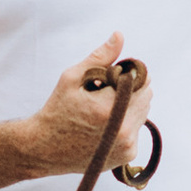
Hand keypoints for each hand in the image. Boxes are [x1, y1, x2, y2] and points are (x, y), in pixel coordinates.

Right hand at [18, 35, 154, 180]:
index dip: (129, 74)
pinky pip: (137, 128)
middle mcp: (122, 130)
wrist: (44, 148)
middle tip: (105, 91)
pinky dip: (126, 122)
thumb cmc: (56, 110)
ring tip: (103, 108)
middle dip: (131, 89)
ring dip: (130, 105)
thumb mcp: (72, 78)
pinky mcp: (127, 155)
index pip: (141, 81)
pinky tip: (104, 124)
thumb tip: (119, 35)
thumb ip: (99, 57)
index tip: (112, 75)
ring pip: (144, 112)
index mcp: (108, 108)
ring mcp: (127, 145)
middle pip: (147, 96)